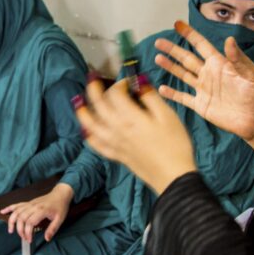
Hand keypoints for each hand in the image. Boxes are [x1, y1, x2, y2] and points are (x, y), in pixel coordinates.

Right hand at [0, 183, 73, 242]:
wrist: (60, 194)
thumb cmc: (60, 206)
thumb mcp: (60, 219)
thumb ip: (52, 229)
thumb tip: (46, 239)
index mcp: (42, 210)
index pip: (30, 222)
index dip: (28, 232)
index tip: (29, 239)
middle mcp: (33, 206)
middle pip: (21, 218)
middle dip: (20, 229)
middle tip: (23, 237)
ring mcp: (30, 203)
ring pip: (17, 211)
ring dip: (12, 221)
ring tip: (11, 230)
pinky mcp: (28, 202)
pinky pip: (17, 204)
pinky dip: (9, 208)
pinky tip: (3, 212)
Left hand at [75, 78, 196, 194]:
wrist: (173, 176)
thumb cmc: (175, 144)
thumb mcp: (168, 116)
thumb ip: (150, 97)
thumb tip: (139, 81)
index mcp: (130, 117)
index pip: (115, 94)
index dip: (119, 83)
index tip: (128, 81)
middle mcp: (117, 129)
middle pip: (99, 105)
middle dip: (94, 89)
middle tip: (93, 78)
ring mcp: (114, 143)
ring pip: (91, 125)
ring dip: (83, 111)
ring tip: (78, 101)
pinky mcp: (115, 155)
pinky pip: (96, 144)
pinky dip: (88, 135)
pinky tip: (86, 129)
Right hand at [154, 20, 253, 148]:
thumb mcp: (251, 73)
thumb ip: (238, 58)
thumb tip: (229, 39)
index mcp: (220, 64)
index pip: (201, 45)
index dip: (190, 34)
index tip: (177, 24)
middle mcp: (209, 74)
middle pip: (187, 58)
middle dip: (172, 50)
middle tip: (159, 42)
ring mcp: (204, 90)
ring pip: (183, 75)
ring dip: (170, 67)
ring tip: (157, 58)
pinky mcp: (202, 106)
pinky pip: (183, 97)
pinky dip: (172, 93)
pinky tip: (162, 88)